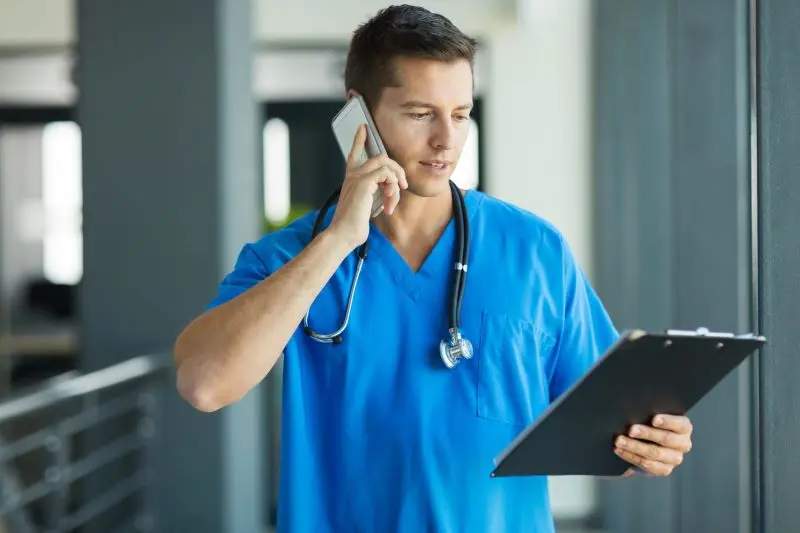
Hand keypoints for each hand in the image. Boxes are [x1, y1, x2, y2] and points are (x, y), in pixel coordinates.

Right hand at [328, 123, 407, 249]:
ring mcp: (357, 177)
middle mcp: (353, 175)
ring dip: (396, 183)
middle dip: (397, 170)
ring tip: (392, 202)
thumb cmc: (354, 224)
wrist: (343, 234)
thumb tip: (391, 191)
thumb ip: (376, 194)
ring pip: (386, 164)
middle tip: (403, 187)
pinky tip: (389, 204)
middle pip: (380, 157)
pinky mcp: (363, 183)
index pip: (354, 153)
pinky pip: (386, 174)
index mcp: (351, 179)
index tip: (363, 127)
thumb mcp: (367, 205)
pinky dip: (393, 189)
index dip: (359, 139)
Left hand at [613, 414, 692, 476]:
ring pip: (655, 453)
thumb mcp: (650, 415)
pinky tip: (619, 450)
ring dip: (635, 446)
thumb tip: (633, 410)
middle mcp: (683, 443)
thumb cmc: (647, 421)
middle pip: (666, 439)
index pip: (680, 424)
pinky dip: (631, 456)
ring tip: (619, 440)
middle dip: (647, 433)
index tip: (654, 419)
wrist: (643, 442)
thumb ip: (647, 412)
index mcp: (684, 427)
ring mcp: (675, 459)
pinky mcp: (664, 469)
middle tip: (631, 430)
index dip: (668, 422)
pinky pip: (647, 465)